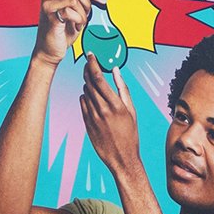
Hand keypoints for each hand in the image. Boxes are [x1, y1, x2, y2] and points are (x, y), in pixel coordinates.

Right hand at [35, 0, 93, 65]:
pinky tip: (76, 27)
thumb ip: (82, 1)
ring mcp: (47, 6)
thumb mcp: (74, 12)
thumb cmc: (62, 31)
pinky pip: (70, 12)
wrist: (50, 50)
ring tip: (80, 23)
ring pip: (74, 0)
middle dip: (87, 0)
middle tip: (89, 13)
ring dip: (83, 13)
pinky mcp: (50, 17)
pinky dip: (78, 20)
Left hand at [80, 60, 141, 178]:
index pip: (99, 79)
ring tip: (94, 82)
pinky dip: (85, 96)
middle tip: (88, 63)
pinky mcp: (86, 123)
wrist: (122, 157)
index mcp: (116, 105)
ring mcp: (92, 117)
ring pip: (84, 92)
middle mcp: (103, 110)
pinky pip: (82, 103)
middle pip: (89, 83)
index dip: (92, 65)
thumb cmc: (130, 133)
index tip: (91, 55)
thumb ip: (123, 88)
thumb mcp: (131, 110)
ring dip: (88, 84)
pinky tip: (91, 97)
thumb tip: (116, 70)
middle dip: (87, 70)